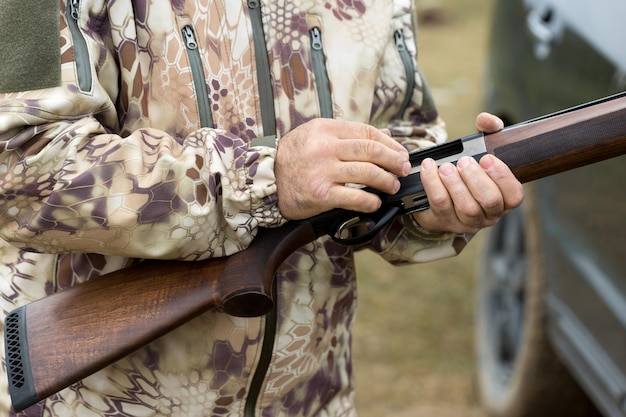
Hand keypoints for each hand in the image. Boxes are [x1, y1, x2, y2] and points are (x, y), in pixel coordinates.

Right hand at [275, 118, 410, 219]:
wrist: (266, 181)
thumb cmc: (292, 158)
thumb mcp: (316, 136)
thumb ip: (348, 135)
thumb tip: (386, 136)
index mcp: (325, 129)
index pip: (367, 132)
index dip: (390, 143)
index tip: (400, 153)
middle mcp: (325, 148)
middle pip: (371, 151)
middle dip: (394, 161)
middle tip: (403, 168)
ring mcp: (323, 171)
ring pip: (367, 173)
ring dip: (386, 181)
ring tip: (392, 185)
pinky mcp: (321, 194)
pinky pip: (355, 197)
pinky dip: (370, 201)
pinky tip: (375, 202)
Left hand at [412, 113, 523, 233]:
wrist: (435, 195)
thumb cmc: (465, 173)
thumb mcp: (479, 151)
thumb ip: (487, 132)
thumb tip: (487, 120)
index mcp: (503, 199)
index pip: (514, 195)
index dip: (503, 177)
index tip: (487, 159)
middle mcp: (489, 214)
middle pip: (490, 201)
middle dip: (476, 179)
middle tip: (464, 162)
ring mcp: (467, 222)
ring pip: (466, 207)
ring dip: (455, 184)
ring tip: (446, 167)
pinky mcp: (445, 222)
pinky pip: (441, 204)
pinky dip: (433, 184)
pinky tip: (429, 169)